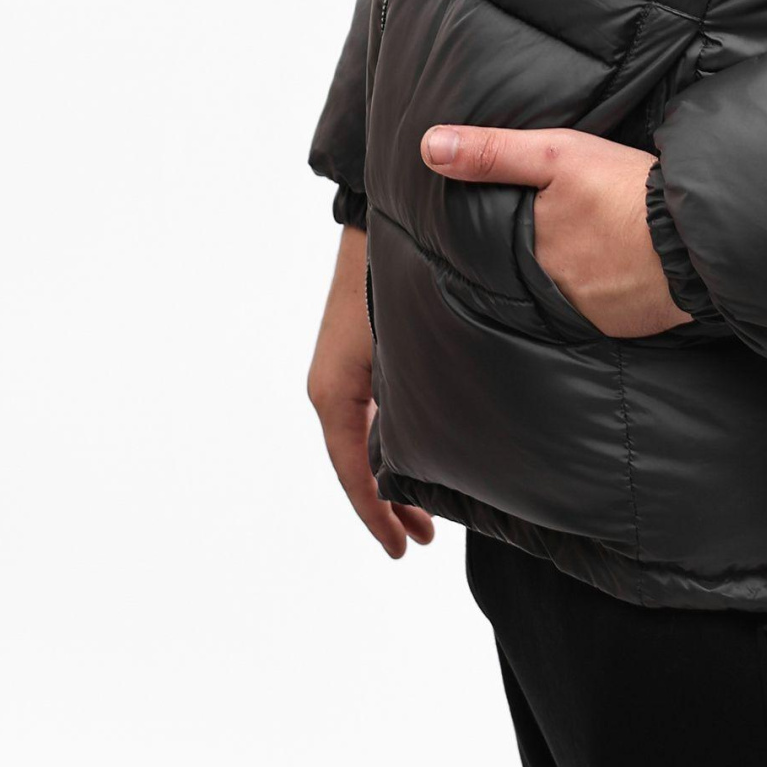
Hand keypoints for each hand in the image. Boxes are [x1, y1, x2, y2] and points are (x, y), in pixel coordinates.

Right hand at [306, 222, 435, 558]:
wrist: (378, 217)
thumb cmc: (392, 278)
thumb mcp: (405, 350)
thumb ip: (412, 405)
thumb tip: (433, 455)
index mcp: (335, 390)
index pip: (353, 472)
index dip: (377, 515)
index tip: (401, 550)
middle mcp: (333, 383)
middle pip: (358, 461)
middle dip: (388, 504)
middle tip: (422, 539)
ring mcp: (345, 367)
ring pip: (365, 438)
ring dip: (391, 473)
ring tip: (426, 510)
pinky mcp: (361, 350)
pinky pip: (372, 412)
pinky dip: (391, 441)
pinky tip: (421, 447)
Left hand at [420, 124, 692, 337]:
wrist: (696, 236)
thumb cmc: (624, 188)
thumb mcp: (556, 154)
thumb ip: (492, 153)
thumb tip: (428, 147)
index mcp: (526, 250)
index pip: (494, 246)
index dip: (497, 232)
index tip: (500, 223)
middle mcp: (547, 290)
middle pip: (526, 273)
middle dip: (533, 257)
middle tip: (552, 234)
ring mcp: (583, 313)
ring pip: (558, 294)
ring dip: (564, 278)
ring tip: (581, 252)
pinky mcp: (618, 325)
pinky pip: (594, 311)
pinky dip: (597, 294)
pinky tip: (609, 270)